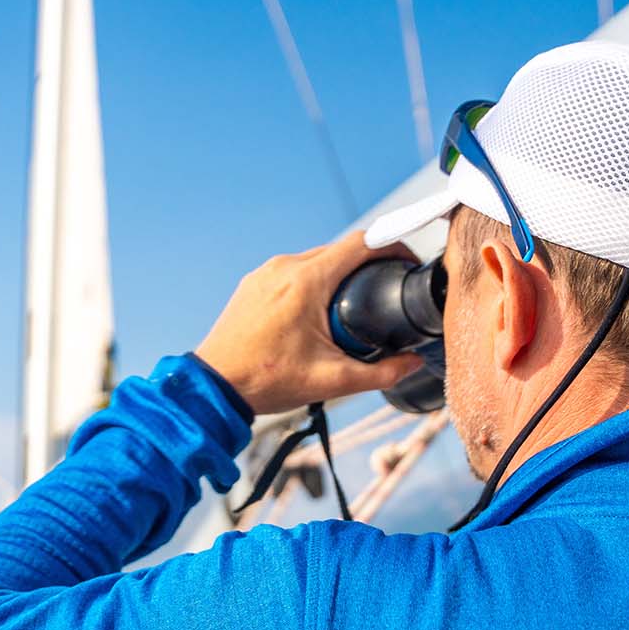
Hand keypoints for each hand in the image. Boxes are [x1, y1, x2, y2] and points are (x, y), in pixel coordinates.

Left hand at [196, 232, 422, 415]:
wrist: (215, 387)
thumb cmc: (267, 381)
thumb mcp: (333, 381)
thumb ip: (381, 373)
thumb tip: (413, 362)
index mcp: (307, 281)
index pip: (361, 242)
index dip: (392, 245)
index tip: (406, 260)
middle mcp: (285, 267)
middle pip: (340, 250)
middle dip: (367, 265)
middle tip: (385, 290)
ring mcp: (266, 273)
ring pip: (315, 259)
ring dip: (338, 275)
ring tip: (352, 306)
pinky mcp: (253, 283)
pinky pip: (292, 271)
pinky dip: (312, 283)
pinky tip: (317, 311)